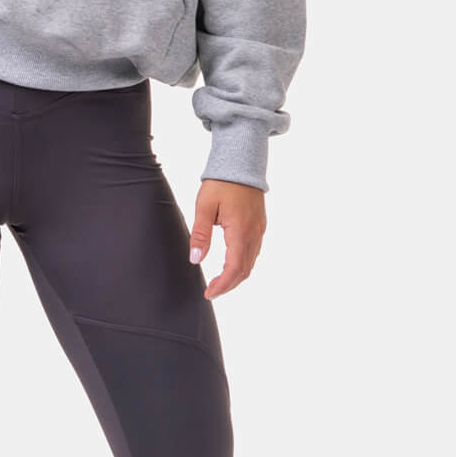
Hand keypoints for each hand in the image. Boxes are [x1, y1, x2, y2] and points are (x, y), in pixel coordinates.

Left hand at [188, 179, 265, 299]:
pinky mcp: (260, 225)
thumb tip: (195, 259)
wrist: (242, 163)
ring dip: (236, 276)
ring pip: (251, 262)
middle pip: (245, 270)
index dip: (222, 285)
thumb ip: (200, 234)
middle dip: (229, 285)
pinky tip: (230, 264)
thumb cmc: (221, 183)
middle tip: (212, 292)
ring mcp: (259, 230)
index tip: (209, 293)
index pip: (234, 268)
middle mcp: (254, 233)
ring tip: (219, 282)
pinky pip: (254, 252)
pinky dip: (242, 264)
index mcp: (240, 231)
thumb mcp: (204, 207)